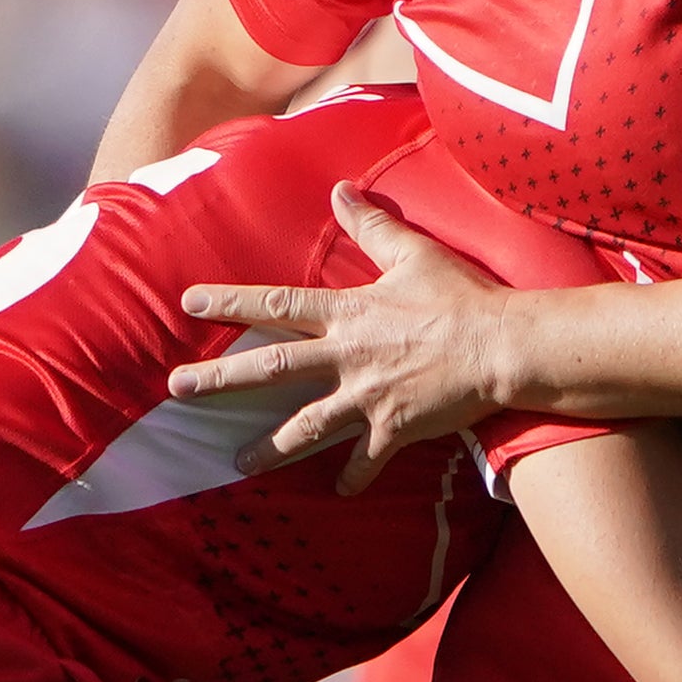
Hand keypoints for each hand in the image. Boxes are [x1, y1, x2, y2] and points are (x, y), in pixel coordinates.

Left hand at [171, 188, 529, 489]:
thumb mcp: (414, 253)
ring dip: (268, 448)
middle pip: (270, 369)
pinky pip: (365, 459)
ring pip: (305, 426)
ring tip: (236, 463)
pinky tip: (340, 491)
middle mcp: (346, 356)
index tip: (188, 303)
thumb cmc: (462, 297)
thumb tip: (339, 189)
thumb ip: (371, 225)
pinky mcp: (394, 429)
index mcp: (347, 313)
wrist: (503, 347)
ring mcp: (367, 397)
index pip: (275, 305)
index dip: (229, 302)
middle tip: (177, 391)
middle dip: (219, 380)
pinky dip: (352, 477)